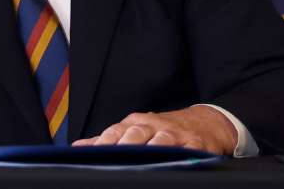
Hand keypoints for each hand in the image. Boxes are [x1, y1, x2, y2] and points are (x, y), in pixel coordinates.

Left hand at [72, 106, 237, 154]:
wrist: (205, 121)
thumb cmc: (162, 128)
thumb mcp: (135, 128)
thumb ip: (109, 138)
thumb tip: (79, 146)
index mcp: (136, 122)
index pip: (115, 132)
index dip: (103, 143)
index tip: (91, 154)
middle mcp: (153, 125)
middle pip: (136, 134)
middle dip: (124, 145)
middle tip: (113, 157)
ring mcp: (174, 133)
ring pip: (161, 140)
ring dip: (150, 149)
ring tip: (141, 160)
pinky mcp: (195, 143)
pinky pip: (187, 149)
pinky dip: (180, 155)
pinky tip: (174, 161)